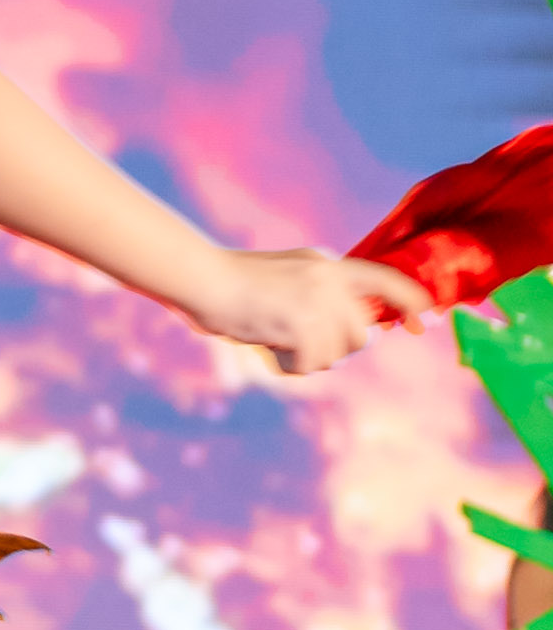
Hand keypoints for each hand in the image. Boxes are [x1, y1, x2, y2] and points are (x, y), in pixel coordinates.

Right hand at [186, 245, 435, 378]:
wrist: (203, 278)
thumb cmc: (234, 281)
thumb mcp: (288, 275)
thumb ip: (321, 293)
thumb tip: (351, 330)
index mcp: (328, 264)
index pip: (386, 279)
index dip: (412, 302)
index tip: (426, 322)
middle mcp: (330, 281)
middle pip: (360, 335)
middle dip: (335, 348)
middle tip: (298, 340)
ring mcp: (317, 303)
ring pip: (337, 355)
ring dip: (308, 358)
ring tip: (276, 339)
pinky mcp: (302, 326)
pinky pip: (309, 365)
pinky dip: (288, 365)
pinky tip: (268, 346)